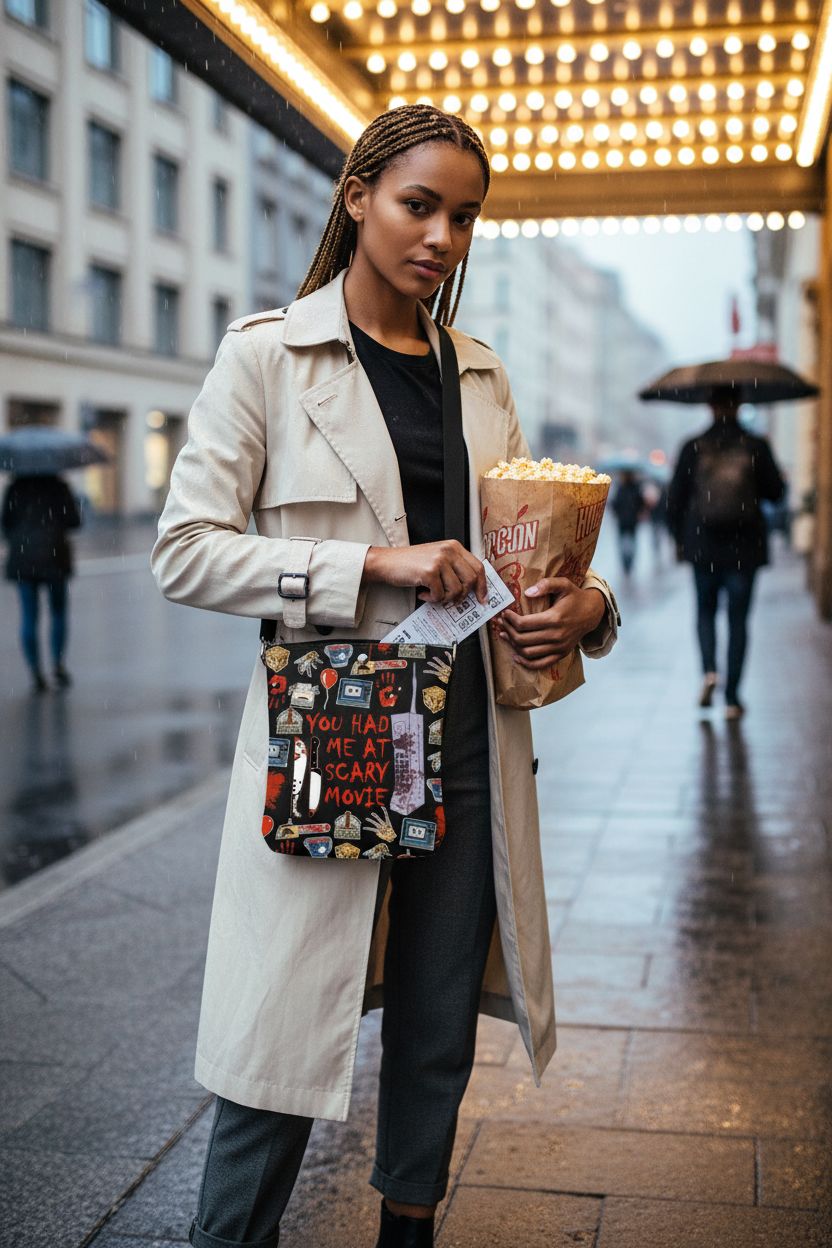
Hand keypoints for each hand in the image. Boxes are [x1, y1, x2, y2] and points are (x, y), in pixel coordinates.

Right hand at [363, 541, 487, 605]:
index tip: (483, 598)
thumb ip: (454, 568)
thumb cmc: (411, 563)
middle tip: (452, 600)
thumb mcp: (437, 559)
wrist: (387, 562)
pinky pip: (440, 595)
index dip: (482, 585)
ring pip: (456, 590)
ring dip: (444, 598)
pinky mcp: (429, 572)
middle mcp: (449, 551)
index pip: (478, 567)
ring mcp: (439, 561)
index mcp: (453, 546)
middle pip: (470, 580)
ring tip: (432, 594)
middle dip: (462, 595)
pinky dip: (431, 599)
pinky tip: (422, 593)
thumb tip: (471, 589)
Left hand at [498, 578, 606, 669]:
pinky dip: (526, 663)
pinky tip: (515, 655)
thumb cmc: (575, 597)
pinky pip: (540, 664)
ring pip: (528, 653)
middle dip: (507, 631)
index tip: (504, 613)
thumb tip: (527, 593)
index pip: (524, 624)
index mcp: (554, 619)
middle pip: (522, 639)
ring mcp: (559, 647)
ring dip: (512, 645)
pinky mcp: (561, 654)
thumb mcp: (563, 584)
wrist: (592, 613)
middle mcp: (556, 636)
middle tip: (501, 623)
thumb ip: (546, 585)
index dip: (510, 619)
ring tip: (504, 635)